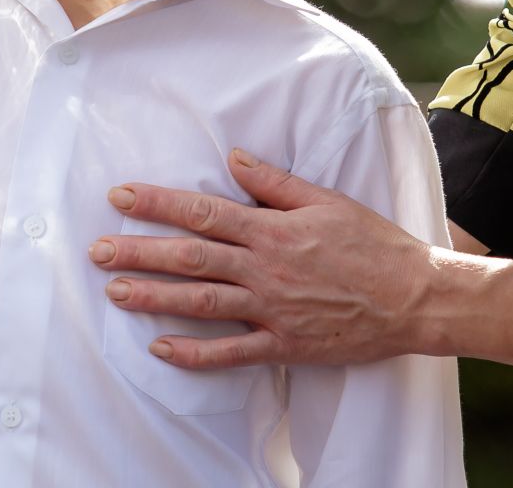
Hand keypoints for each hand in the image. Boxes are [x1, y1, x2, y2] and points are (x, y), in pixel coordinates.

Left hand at [90, 149, 435, 369]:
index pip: (203, 211)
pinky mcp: (285, 344)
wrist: (416, 297)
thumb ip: (275, 182)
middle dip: (139, 253)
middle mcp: (265, 268)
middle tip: (97, 251)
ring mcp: (272, 309)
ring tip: (115, 292)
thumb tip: (233, 158)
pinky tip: (161, 349)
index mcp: (272, 229)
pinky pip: (232, 353)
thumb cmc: (373, 243)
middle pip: (190, 257)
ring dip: (155, 298)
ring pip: (202, 303)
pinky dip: (195, 354)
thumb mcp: (325, 199)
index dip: (158, 203)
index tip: (121, 197)